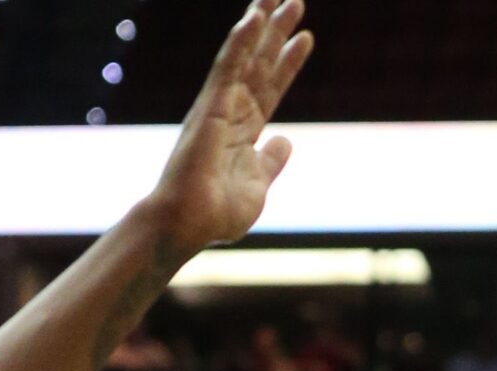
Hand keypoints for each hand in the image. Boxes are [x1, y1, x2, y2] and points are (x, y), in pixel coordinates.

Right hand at [141, 0, 314, 252]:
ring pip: (244, 57)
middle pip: (260, 62)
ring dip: (260, 26)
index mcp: (244, 129)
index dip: (288, 61)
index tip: (306, 37)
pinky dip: (240, 44)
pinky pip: (228, 69)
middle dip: (277, 31)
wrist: (190, 222)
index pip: (272, 86)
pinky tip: (252, 20)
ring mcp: (220, 106)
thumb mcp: (258, 184)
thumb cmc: (217, 211)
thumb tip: (284, 141)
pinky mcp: (210, 108)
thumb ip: (271, 161)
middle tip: (294, 0)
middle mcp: (231, 111)